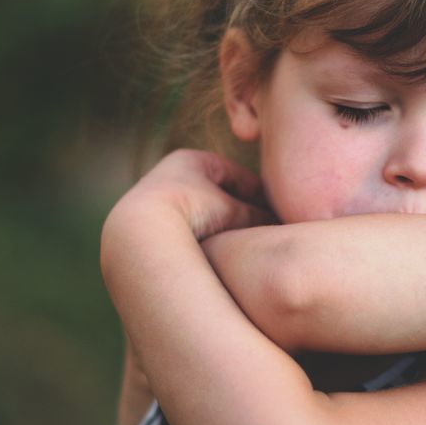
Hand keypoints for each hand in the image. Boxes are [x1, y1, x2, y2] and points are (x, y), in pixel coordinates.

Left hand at [110, 149, 275, 240]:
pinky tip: (211, 264)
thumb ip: (263, 219)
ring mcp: (155, 202)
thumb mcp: (237, 215)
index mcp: (193, 160)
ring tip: (238, 256)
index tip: (282, 221)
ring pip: (200, 217)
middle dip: (241, 217)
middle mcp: (170, 175)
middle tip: (263, 240)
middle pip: (219, 197)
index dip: (264, 201)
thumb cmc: (192, 216)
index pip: (240, 178)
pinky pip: (182, 234)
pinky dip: (198, 244)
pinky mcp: (145, 228)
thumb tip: (288, 231)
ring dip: (219, 234)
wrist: (137, 235)